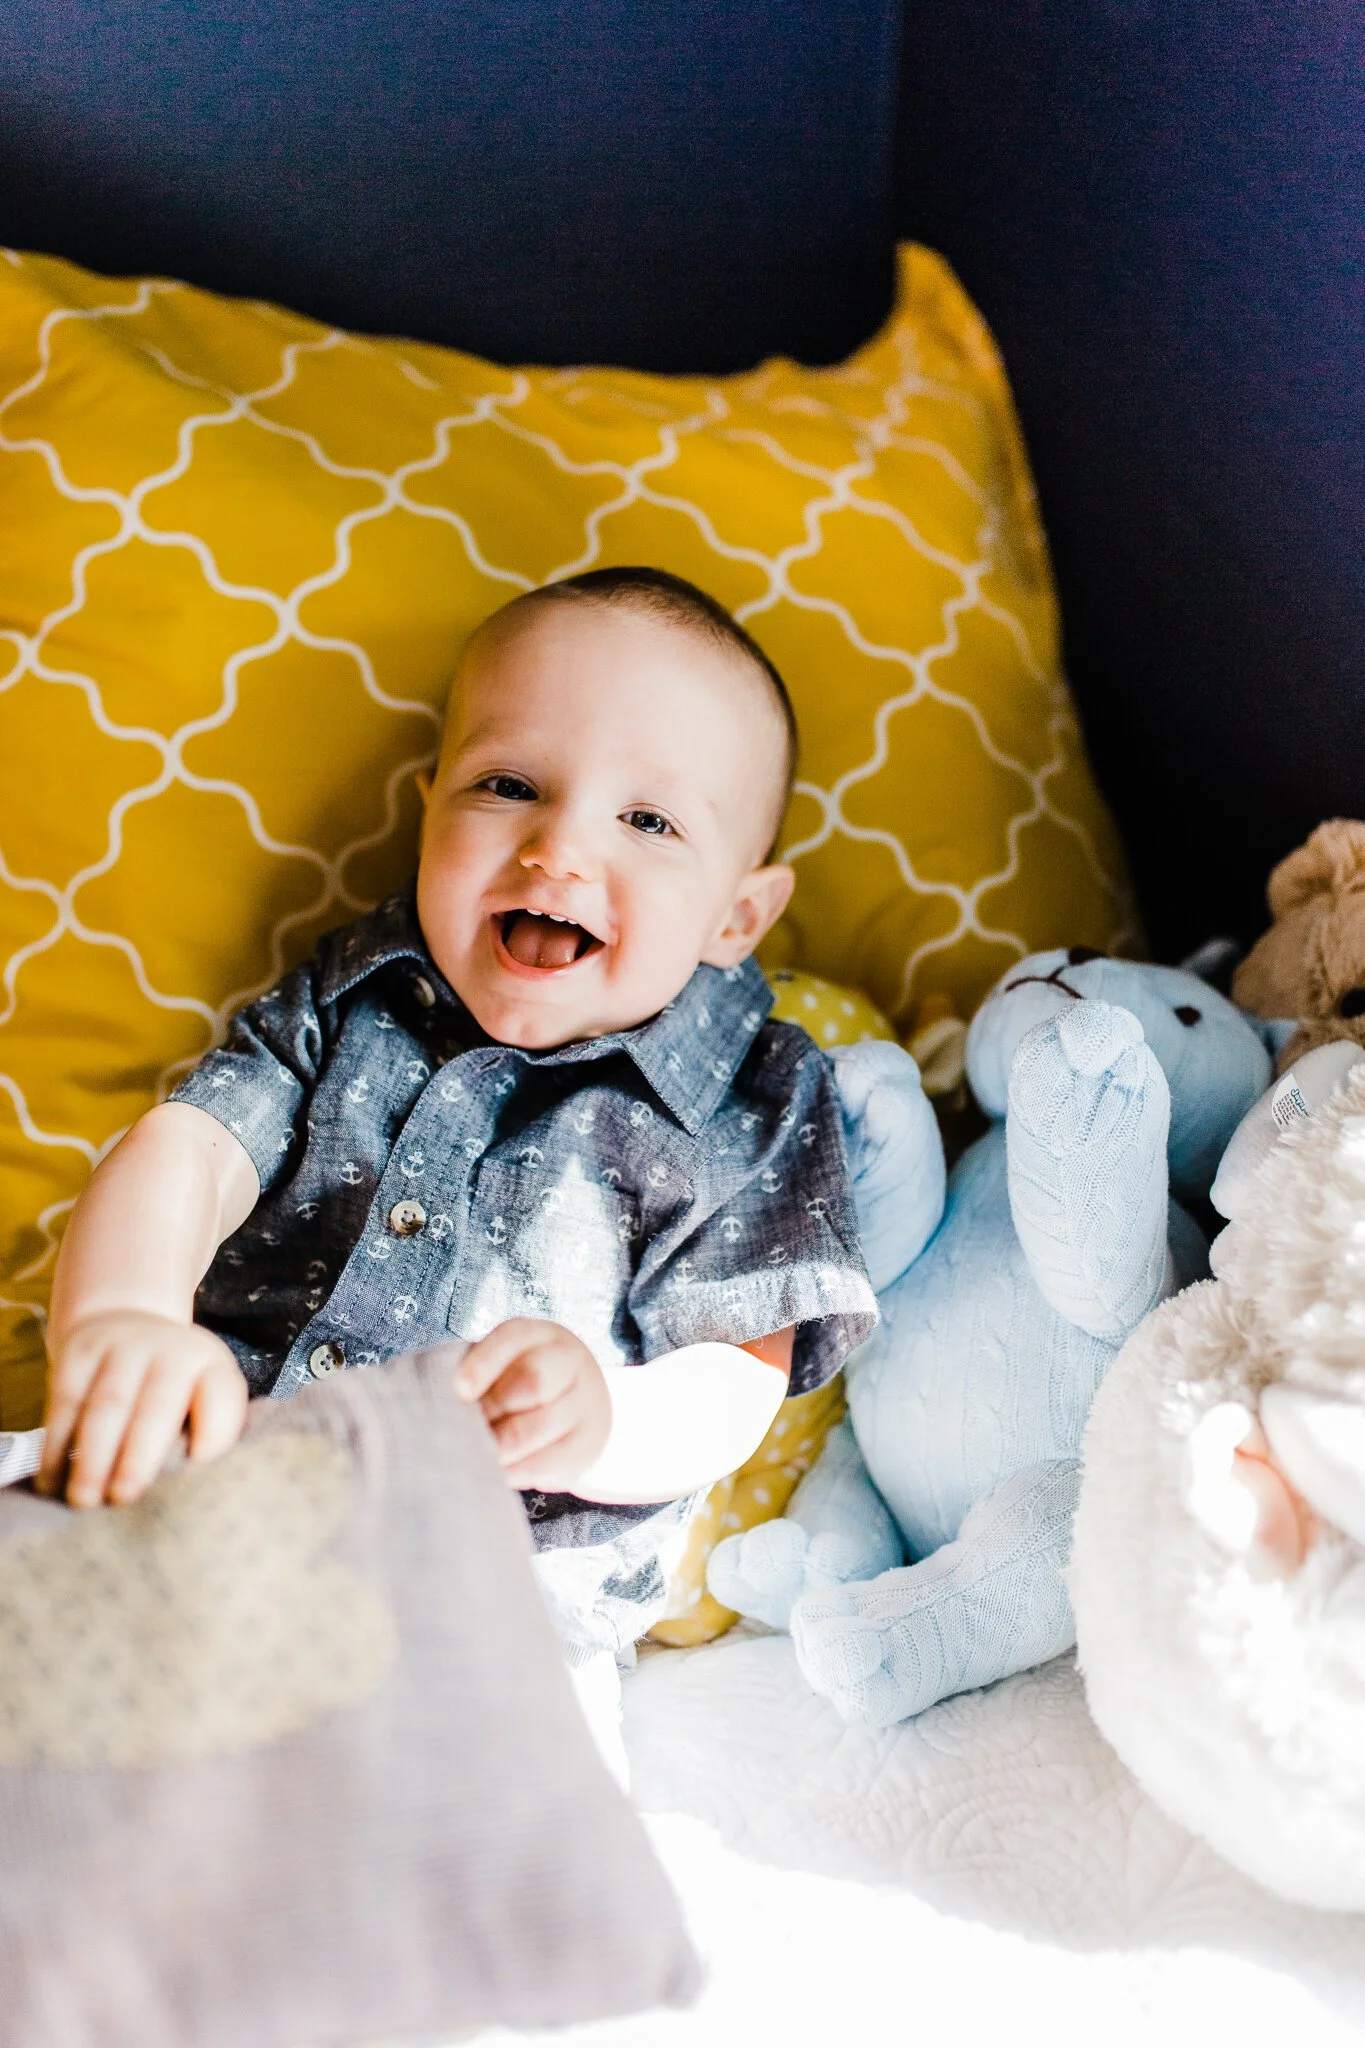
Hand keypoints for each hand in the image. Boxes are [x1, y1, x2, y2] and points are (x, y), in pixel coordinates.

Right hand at [38, 1311, 248, 1508]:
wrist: (123, 1322)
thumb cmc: (170, 1384)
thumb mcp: (199, 1393)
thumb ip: (202, 1433)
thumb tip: (189, 1492)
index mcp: (210, 1364)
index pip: (221, 1396)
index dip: (215, 1433)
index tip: (198, 1471)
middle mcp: (170, 1349)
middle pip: (157, 1406)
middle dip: (138, 1457)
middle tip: (123, 1499)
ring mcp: (122, 1346)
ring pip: (106, 1406)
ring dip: (92, 1457)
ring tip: (83, 1500)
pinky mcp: (78, 1352)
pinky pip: (65, 1401)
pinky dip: (55, 1444)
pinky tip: (51, 1479)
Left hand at [454, 1318, 610, 1491]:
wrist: (576, 1405)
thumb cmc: (516, 1385)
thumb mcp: (499, 1368)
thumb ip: (476, 1380)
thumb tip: (448, 1411)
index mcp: (539, 1335)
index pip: (512, 1339)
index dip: (483, 1364)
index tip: (459, 1391)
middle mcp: (569, 1360)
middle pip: (533, 1380)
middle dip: (494, 1408)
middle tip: (467, 1429)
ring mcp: (586, 1401)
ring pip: (542, 1424)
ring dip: (503, 1445)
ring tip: (476, 1455)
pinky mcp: (590, 1441)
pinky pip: (553, 1460)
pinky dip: (519, 1471)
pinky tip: (499, 1474)